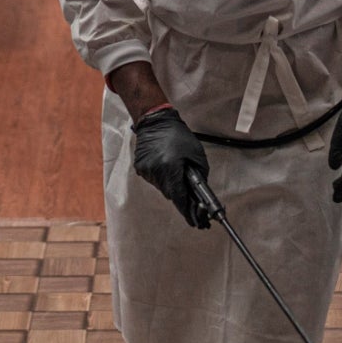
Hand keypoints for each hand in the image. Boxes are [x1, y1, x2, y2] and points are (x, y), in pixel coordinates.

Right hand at [133, 107, 213, 227]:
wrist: (155, 121)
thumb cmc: (177, 135)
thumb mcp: (196, 154)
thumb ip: (200, 175)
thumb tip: (200, 193)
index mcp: (171, 168)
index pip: (180, 197)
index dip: (188, 211)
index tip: (196, 221)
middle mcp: (157, 172)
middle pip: (171, 194)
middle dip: (181, 194)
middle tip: (190, 193)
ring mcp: (146, 171)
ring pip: (163, 188)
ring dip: (171, 184)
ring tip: (175, 169)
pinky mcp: (141, 168)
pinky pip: (154, 180)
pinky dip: (162, 176)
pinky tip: (165, 164)